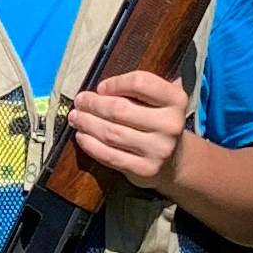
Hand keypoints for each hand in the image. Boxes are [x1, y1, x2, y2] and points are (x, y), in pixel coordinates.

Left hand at [65, 66, 191, 193]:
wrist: (173, 160)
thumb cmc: (157, 123)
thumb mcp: (158, 100)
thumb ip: (137, 90)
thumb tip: (97, 92)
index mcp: (176, 100)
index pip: (140, 83)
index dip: (116, 83)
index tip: (102, 87)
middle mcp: (171, 125)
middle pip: (120, 109)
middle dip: (93, 104)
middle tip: (80, 101)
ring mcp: (159, 149)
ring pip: (112, 133)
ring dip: (88, 123)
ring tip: (76, 117)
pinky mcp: (145, 169)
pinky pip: (110, 155)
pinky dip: (91, 145)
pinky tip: (82, 136)